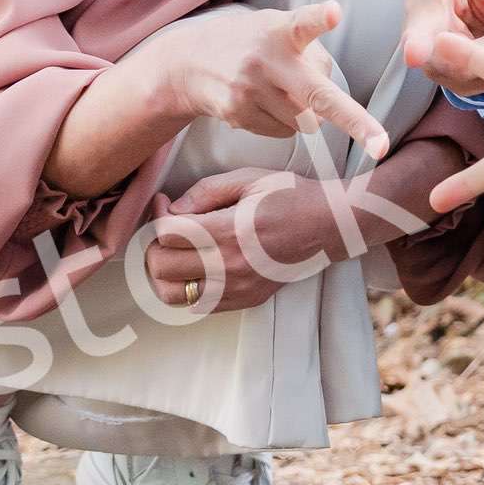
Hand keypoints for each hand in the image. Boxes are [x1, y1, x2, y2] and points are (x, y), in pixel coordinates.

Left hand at [136, 166, 356, 315]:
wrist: (330, 226)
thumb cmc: (291, 196)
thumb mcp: (249, 179)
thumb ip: (206, 191)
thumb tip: (172, 208)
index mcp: (229, 231)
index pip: (168, 233)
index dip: (157, 215)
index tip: (164, 203)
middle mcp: (230, 265)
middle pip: (162, 266)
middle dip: (153, 244)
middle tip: (165, 228)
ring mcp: (237, 288)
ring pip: (173, 295)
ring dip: (163, 273)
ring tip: (172, 252)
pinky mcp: (245, 299)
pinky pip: (198, 305)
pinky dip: (187, 287)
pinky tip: (196, 267)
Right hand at [150, 3, 391, 157]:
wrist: (190, 61)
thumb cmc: (253, 42)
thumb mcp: (279, 30)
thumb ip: (312, 54)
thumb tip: (327, 104)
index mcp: (281, 30)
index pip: (303, 22)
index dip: (319, 18)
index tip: (333, 12)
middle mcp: (265, 59)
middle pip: (316, 96)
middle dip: (354, 121)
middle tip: (381, 144)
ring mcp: (249, 89)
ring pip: (306, 122)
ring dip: (305, 113)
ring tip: (278, 89)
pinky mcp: (237, 113)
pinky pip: (284, 133)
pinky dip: (283, 123)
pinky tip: (261, 102)